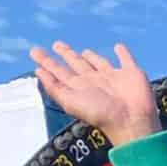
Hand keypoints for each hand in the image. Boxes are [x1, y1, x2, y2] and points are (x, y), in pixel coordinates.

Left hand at [29, 41, 159, 146]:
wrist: (131, 120)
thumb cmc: (101, 114)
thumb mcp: (70, 102)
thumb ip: (54, 87)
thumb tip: (39, 72)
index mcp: (79, 87)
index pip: (59, 72)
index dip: (47, 63)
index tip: (36, 54)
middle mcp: (94, 81)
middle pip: (76, 64)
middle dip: (66, 55)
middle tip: (56, 45)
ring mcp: (112, 76)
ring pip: (98, 62)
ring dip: (91, 56)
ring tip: (83, 51)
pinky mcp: (130, 72)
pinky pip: (125, 59)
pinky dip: (123, 53)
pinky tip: (119, 47)